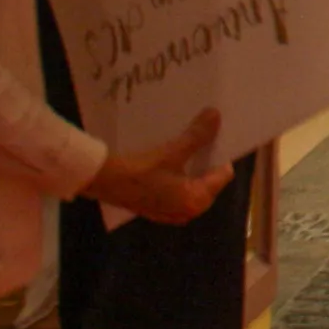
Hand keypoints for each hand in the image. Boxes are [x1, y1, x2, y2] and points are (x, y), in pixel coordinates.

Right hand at [83, 109, 231, 223]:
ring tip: (192, 142)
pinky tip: (174, 158)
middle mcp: (189, 211)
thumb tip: (216, 115)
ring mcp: (173, 212)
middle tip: (207, 135)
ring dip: (193, 165)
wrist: (104, 182)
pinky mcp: (159, 208)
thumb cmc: (141, 170)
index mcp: (197, 200)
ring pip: (193, 184)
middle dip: (208, 159)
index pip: (224, 174)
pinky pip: (179, 189)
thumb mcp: (172, 151)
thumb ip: (197, 135)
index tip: (222, 135)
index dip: (222, 153)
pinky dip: (180, 175)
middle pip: (209, 180)